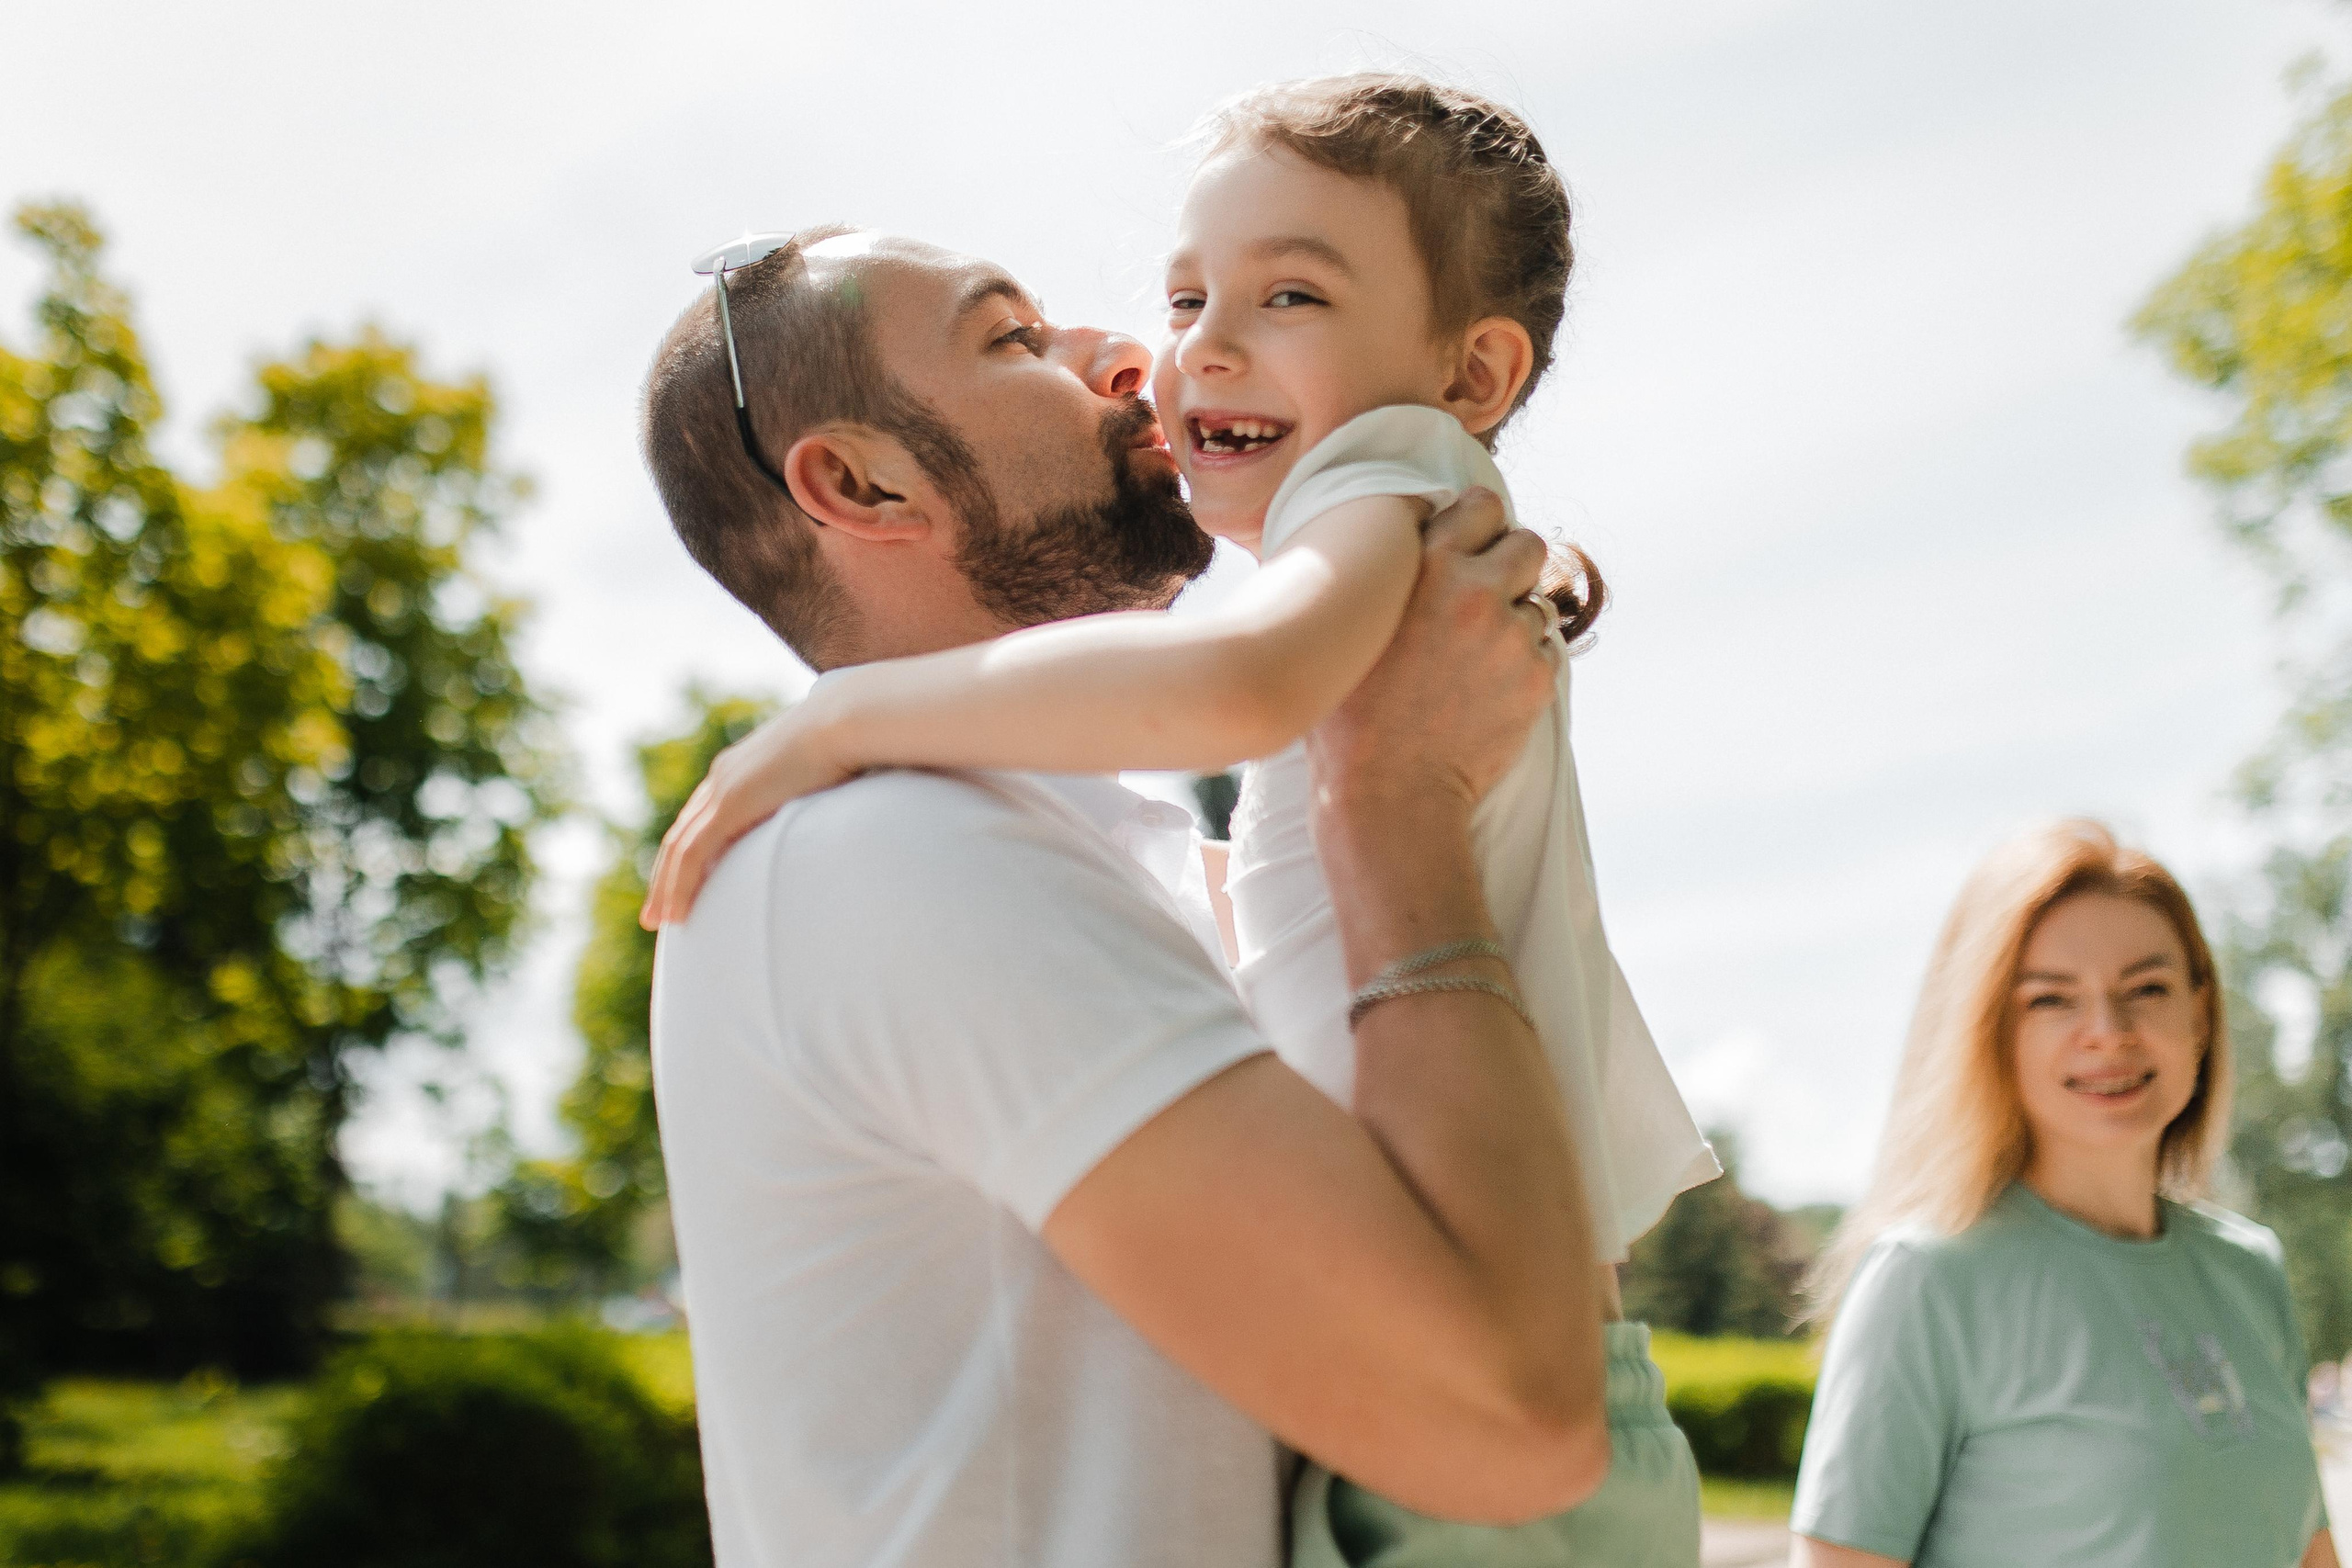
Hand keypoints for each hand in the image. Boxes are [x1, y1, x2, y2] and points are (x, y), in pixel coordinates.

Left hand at [637, 705, 855, 928]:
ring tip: (661, 921)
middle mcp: (723, 777)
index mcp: (741, 768)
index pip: (702, 816)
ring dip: (666, 887)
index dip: (689, 850)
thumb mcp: (822, 772)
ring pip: (678, 848)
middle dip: (665, 874)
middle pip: (682, 833)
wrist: (847, 721)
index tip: (684, 879)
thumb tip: (834, 805)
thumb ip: (814, 792)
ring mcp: (723, 790)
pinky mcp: (730, 806)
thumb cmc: (851, 741)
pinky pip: (693, 854)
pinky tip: (677, 912)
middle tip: (658, 911)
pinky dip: (679, 885)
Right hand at [1307, 487, 1556, 815]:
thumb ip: (1386, 577)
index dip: (1479, 526)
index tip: (1471, 547)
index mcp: (1424, 566)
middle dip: (1513, 566)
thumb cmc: (1349, 714)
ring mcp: (1511, 635)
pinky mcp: (1537, 678)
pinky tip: (1486, 692)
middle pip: (1529, 543)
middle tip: (1487, 598)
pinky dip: (1523, 667)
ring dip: (1516, 622)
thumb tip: (1409, 541)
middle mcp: (1474, 591)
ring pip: (1538, 602)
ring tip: (1477, 659)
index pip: (1481, 506)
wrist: (1388, 791)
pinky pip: (1545, 652)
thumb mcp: (1352, 626)